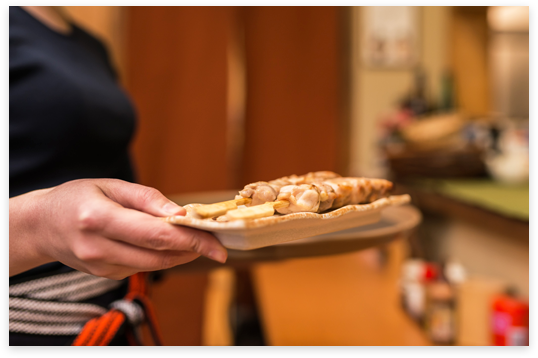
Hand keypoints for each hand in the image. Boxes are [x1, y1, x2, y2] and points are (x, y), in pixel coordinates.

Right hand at [9, 179, 227, 278]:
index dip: (192, 240)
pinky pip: (144, 267)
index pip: (156, 235)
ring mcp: (101, 267)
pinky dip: (162, 255)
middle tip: (217, 239)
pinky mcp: (106, 275)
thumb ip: (148, 200)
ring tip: (197, 237)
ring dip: (181, 253)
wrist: (43, 226)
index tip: (219, 245)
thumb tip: (181, 213)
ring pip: (156, 264)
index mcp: (99, 219)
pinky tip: (167, 242)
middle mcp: (99, 248)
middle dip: (194, 248)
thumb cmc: (79, 198)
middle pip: (160, 255)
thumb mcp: (112, 186)